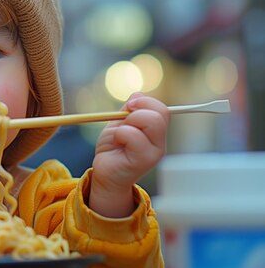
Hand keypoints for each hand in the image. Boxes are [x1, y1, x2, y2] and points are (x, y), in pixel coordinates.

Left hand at [89, 93, 168, 216]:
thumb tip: (138, 95)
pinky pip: (133, 134)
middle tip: (123, 123)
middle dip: (136, 111)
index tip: (129, 105)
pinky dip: (120, 134)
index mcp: (156, 132)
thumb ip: (129, 110)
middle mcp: (159, 143)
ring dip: (127, 123)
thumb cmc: (113, 149)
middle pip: (159, 114)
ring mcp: (154, 152)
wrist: (104, 173)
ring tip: (120, 136)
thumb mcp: (120, 123)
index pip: (162, 109)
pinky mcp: (144, 160)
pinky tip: (117, 144)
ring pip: (150, 121)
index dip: (146, 102)